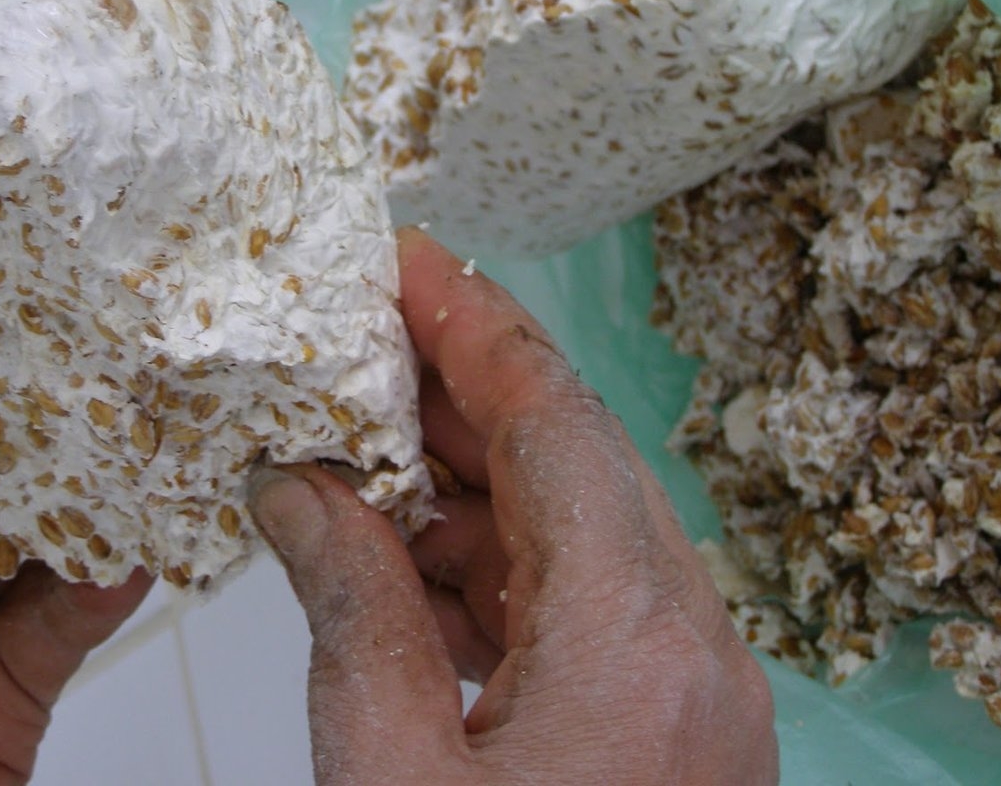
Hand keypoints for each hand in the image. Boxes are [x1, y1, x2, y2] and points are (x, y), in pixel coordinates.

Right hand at [248, 229, 777, 783]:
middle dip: (465, 396)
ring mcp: (698, 689)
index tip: (408, 266)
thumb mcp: (388, 777)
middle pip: (577, 461)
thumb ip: (352, 619)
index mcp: (631, 642)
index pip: (555, 424)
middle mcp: (691, 648)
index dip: (474, 327)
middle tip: (367, 347)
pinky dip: (503, 575)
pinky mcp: (680, 725)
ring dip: (475, 489)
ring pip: (585, 534)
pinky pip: (591, 611)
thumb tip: (302, 497)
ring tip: (364, 456)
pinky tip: (414, 565)